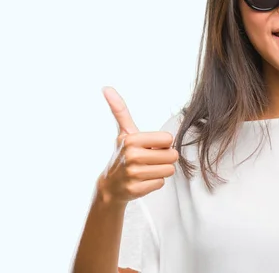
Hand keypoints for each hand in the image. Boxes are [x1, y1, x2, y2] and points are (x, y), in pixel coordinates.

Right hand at [96, 87, 178, 206]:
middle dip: (164, 158)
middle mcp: (131, 156)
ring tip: (146, 170)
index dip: (162, 144)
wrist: (110, 186)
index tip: (150, 147)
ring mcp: (133, 174)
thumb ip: (120, 110)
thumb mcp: (123, 132)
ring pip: (169, 170)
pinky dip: (154, 183)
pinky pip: (161, 183)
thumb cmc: (123, 155)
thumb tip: (106, 87)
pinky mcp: (136, 190)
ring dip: (160, 171)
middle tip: (149, 160)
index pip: (168, 139)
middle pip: (172, 156)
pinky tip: (142, 181)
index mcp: (131, 139)